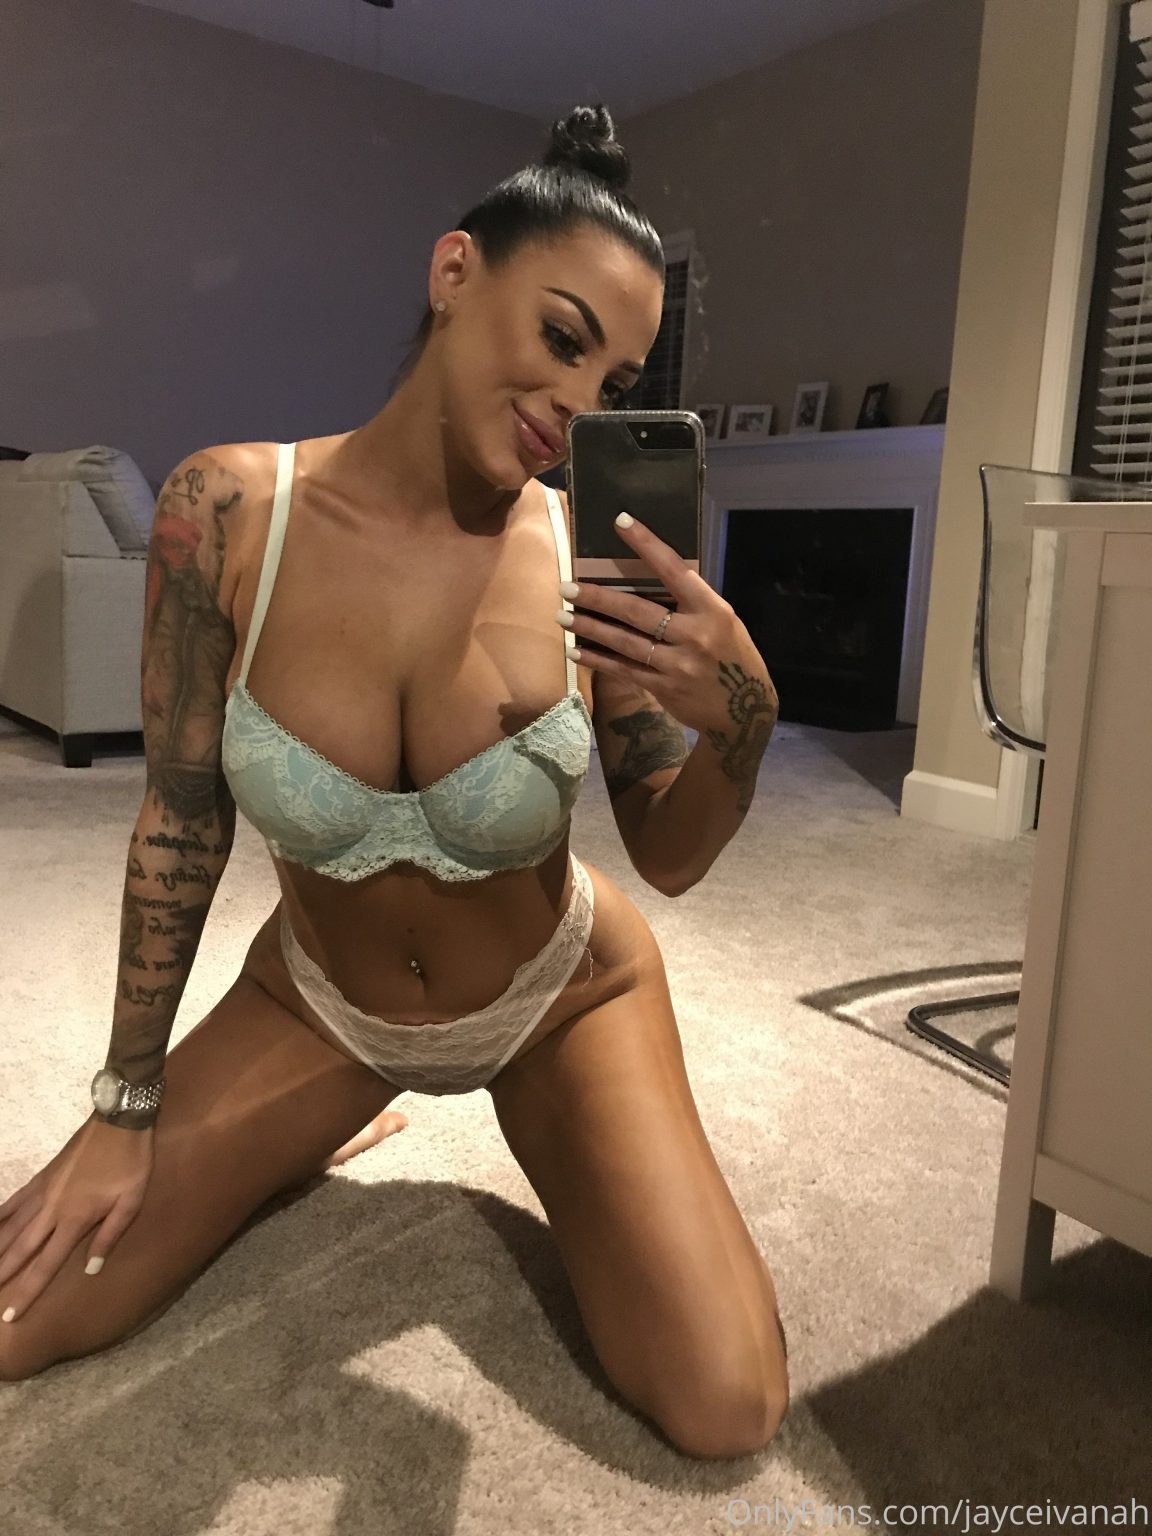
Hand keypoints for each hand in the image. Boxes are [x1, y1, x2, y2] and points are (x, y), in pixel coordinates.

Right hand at [0, 1115, 155, 1323]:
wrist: (119, 1121)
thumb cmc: (131, 1163)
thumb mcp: (132, 1202)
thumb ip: (110, 1236)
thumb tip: (91, 1269)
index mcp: (75, 1220)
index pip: (45, 1265)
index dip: (27, 1292)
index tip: (9, 1316)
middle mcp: (51, 1209)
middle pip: (19, 1250)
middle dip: (1, 1277)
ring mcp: (43, 1191)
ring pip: (10, 1227)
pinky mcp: (42, 1176)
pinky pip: (14, 1202)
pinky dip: (0, 1217)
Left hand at [556, 511, 778, 744]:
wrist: (745, 711)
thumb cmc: (732, 657)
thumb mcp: (723, 623)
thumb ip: (690, 605)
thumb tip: (648, 580)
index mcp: (712, 610)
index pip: (674, 570)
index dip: (647, 545)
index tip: (621, 522)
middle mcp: (694, 635)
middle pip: (636, 611)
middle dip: (597, 598)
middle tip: (566, 587)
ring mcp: (678, 665)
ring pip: (624, 642)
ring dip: (589, 628)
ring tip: (562, 617)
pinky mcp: (664, 688)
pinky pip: (624, 670)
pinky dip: (598, 660)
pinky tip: (576, 651)